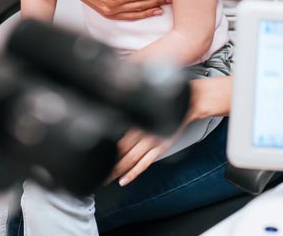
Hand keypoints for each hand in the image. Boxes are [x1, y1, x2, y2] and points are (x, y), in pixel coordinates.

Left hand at [107, 77, 233, 185]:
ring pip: (130, 160)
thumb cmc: (165, 101)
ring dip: (117, 171)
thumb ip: (129, 115)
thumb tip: (113, 120)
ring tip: (106, 180)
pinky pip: (144, 163)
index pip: (115, 138)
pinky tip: (124, 180)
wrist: (187, 102)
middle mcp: (142, 131)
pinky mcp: (160, 147)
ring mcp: (151, 141)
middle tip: (96, 174)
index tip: (95, 158)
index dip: (104, 150)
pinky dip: (133, 173)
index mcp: (135, 120)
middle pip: (120, 151)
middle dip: (107, 164)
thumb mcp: (143, 104)